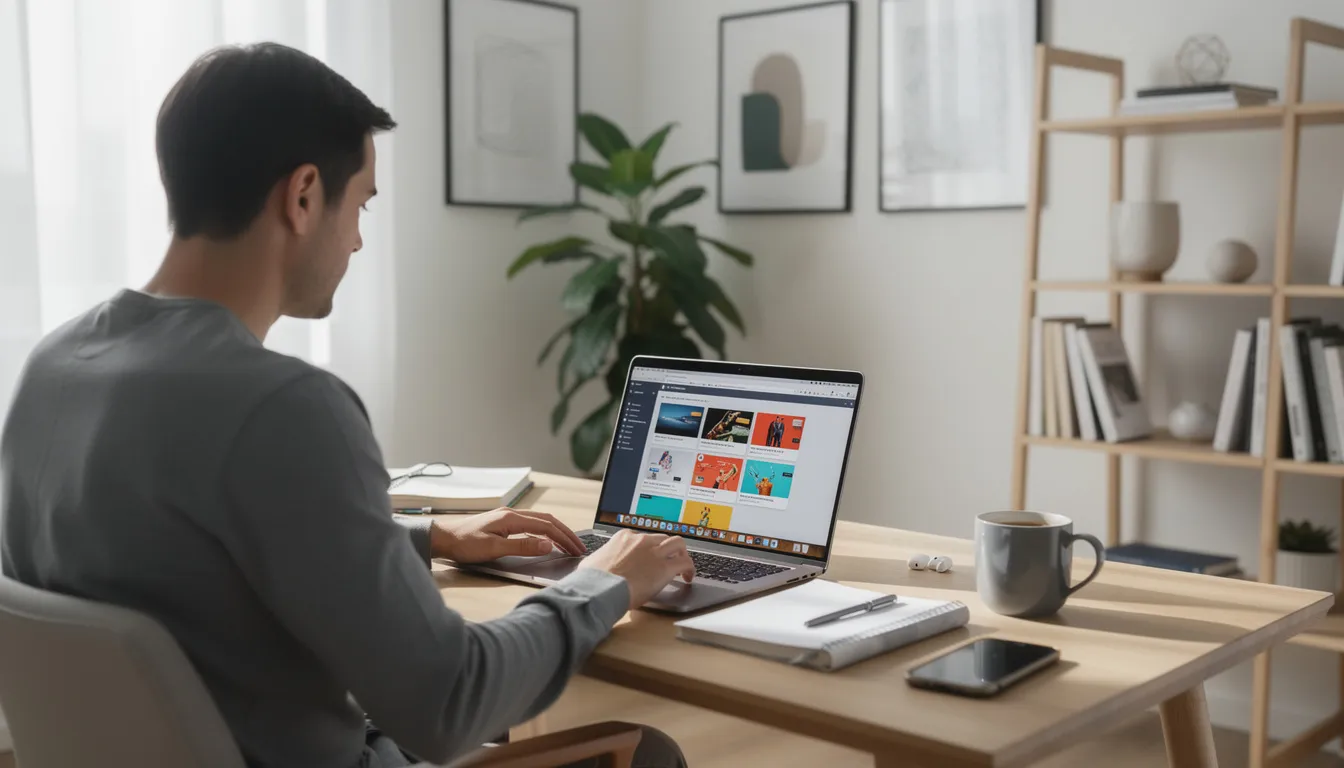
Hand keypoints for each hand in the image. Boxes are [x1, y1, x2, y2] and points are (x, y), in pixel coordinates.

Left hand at [430, 508, 585, 562]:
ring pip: (540, 521)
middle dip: (565, 534)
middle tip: (579, 547)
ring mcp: (507, 517)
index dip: (564, 538)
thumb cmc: (463, 543)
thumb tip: (547, 545)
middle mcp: (512, 514)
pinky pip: (531, 525)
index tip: (576, 549)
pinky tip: (546, 540)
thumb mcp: (494, 549)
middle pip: (547, 521)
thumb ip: (522, 547)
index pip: (547, 526)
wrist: (442, 537)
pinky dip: (544, 532)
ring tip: (568, 544)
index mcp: (512, 518)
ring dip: (556, 532)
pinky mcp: (503, 523)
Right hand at [579, 529, 694, 610]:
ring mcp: (654, 552)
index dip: (648, 548)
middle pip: (662, 538)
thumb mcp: (592, 562)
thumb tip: (594, 565)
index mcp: (623, 537)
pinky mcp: (665, 567)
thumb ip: (599, 560)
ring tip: (682, 566)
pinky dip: (689, 568)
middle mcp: (641, 540)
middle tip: (668, 560)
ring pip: (678, 543)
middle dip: (666, 549)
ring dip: (681, 553)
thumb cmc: (593, 580)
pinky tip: (688, 577)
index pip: (642, 537)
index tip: (649, 557)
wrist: (601, 589)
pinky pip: (685, 562)